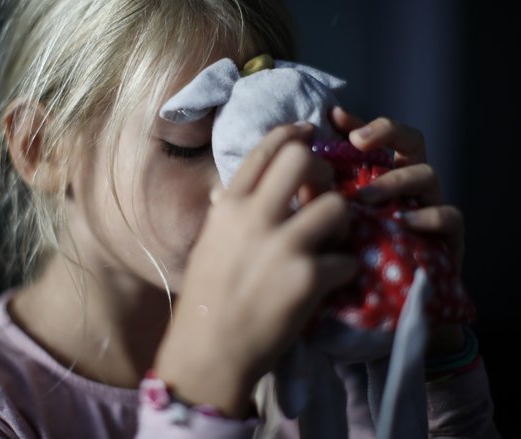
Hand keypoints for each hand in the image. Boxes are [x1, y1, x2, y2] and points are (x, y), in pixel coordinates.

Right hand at [154, 123, 357, 417]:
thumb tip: (230, 190)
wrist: (209, 349)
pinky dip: (344, 269)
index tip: (309, 132)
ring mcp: (283, 246)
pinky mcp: (307, 278)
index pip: (265, 150)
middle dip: (322, 173)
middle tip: (322, 196)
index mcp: (229, 207)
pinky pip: (347, 259)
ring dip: (341, 224)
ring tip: (331, 243)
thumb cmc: (206, 297)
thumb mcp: (209, 243)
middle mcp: (254, 217)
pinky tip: (330, 281)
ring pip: (336, 206)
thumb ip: (227, 213)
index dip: (293, 133)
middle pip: (303, 161)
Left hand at [329, 107, 465, 355]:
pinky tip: (405, 222)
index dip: (357, 123)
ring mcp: (427, 208)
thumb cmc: (343, 264)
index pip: (372, 139)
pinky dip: (429, 216)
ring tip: (366, 197)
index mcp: (374, 178)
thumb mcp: (323, 227)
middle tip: (358, 142)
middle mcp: (404, 187)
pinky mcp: (447, 239)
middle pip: (409, 141)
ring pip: (427, 173)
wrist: (376, 312)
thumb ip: (313, 198)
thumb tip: (288, 168)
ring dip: (396, 180)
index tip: (334, 117)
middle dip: (387, 132)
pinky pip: (450, 216)